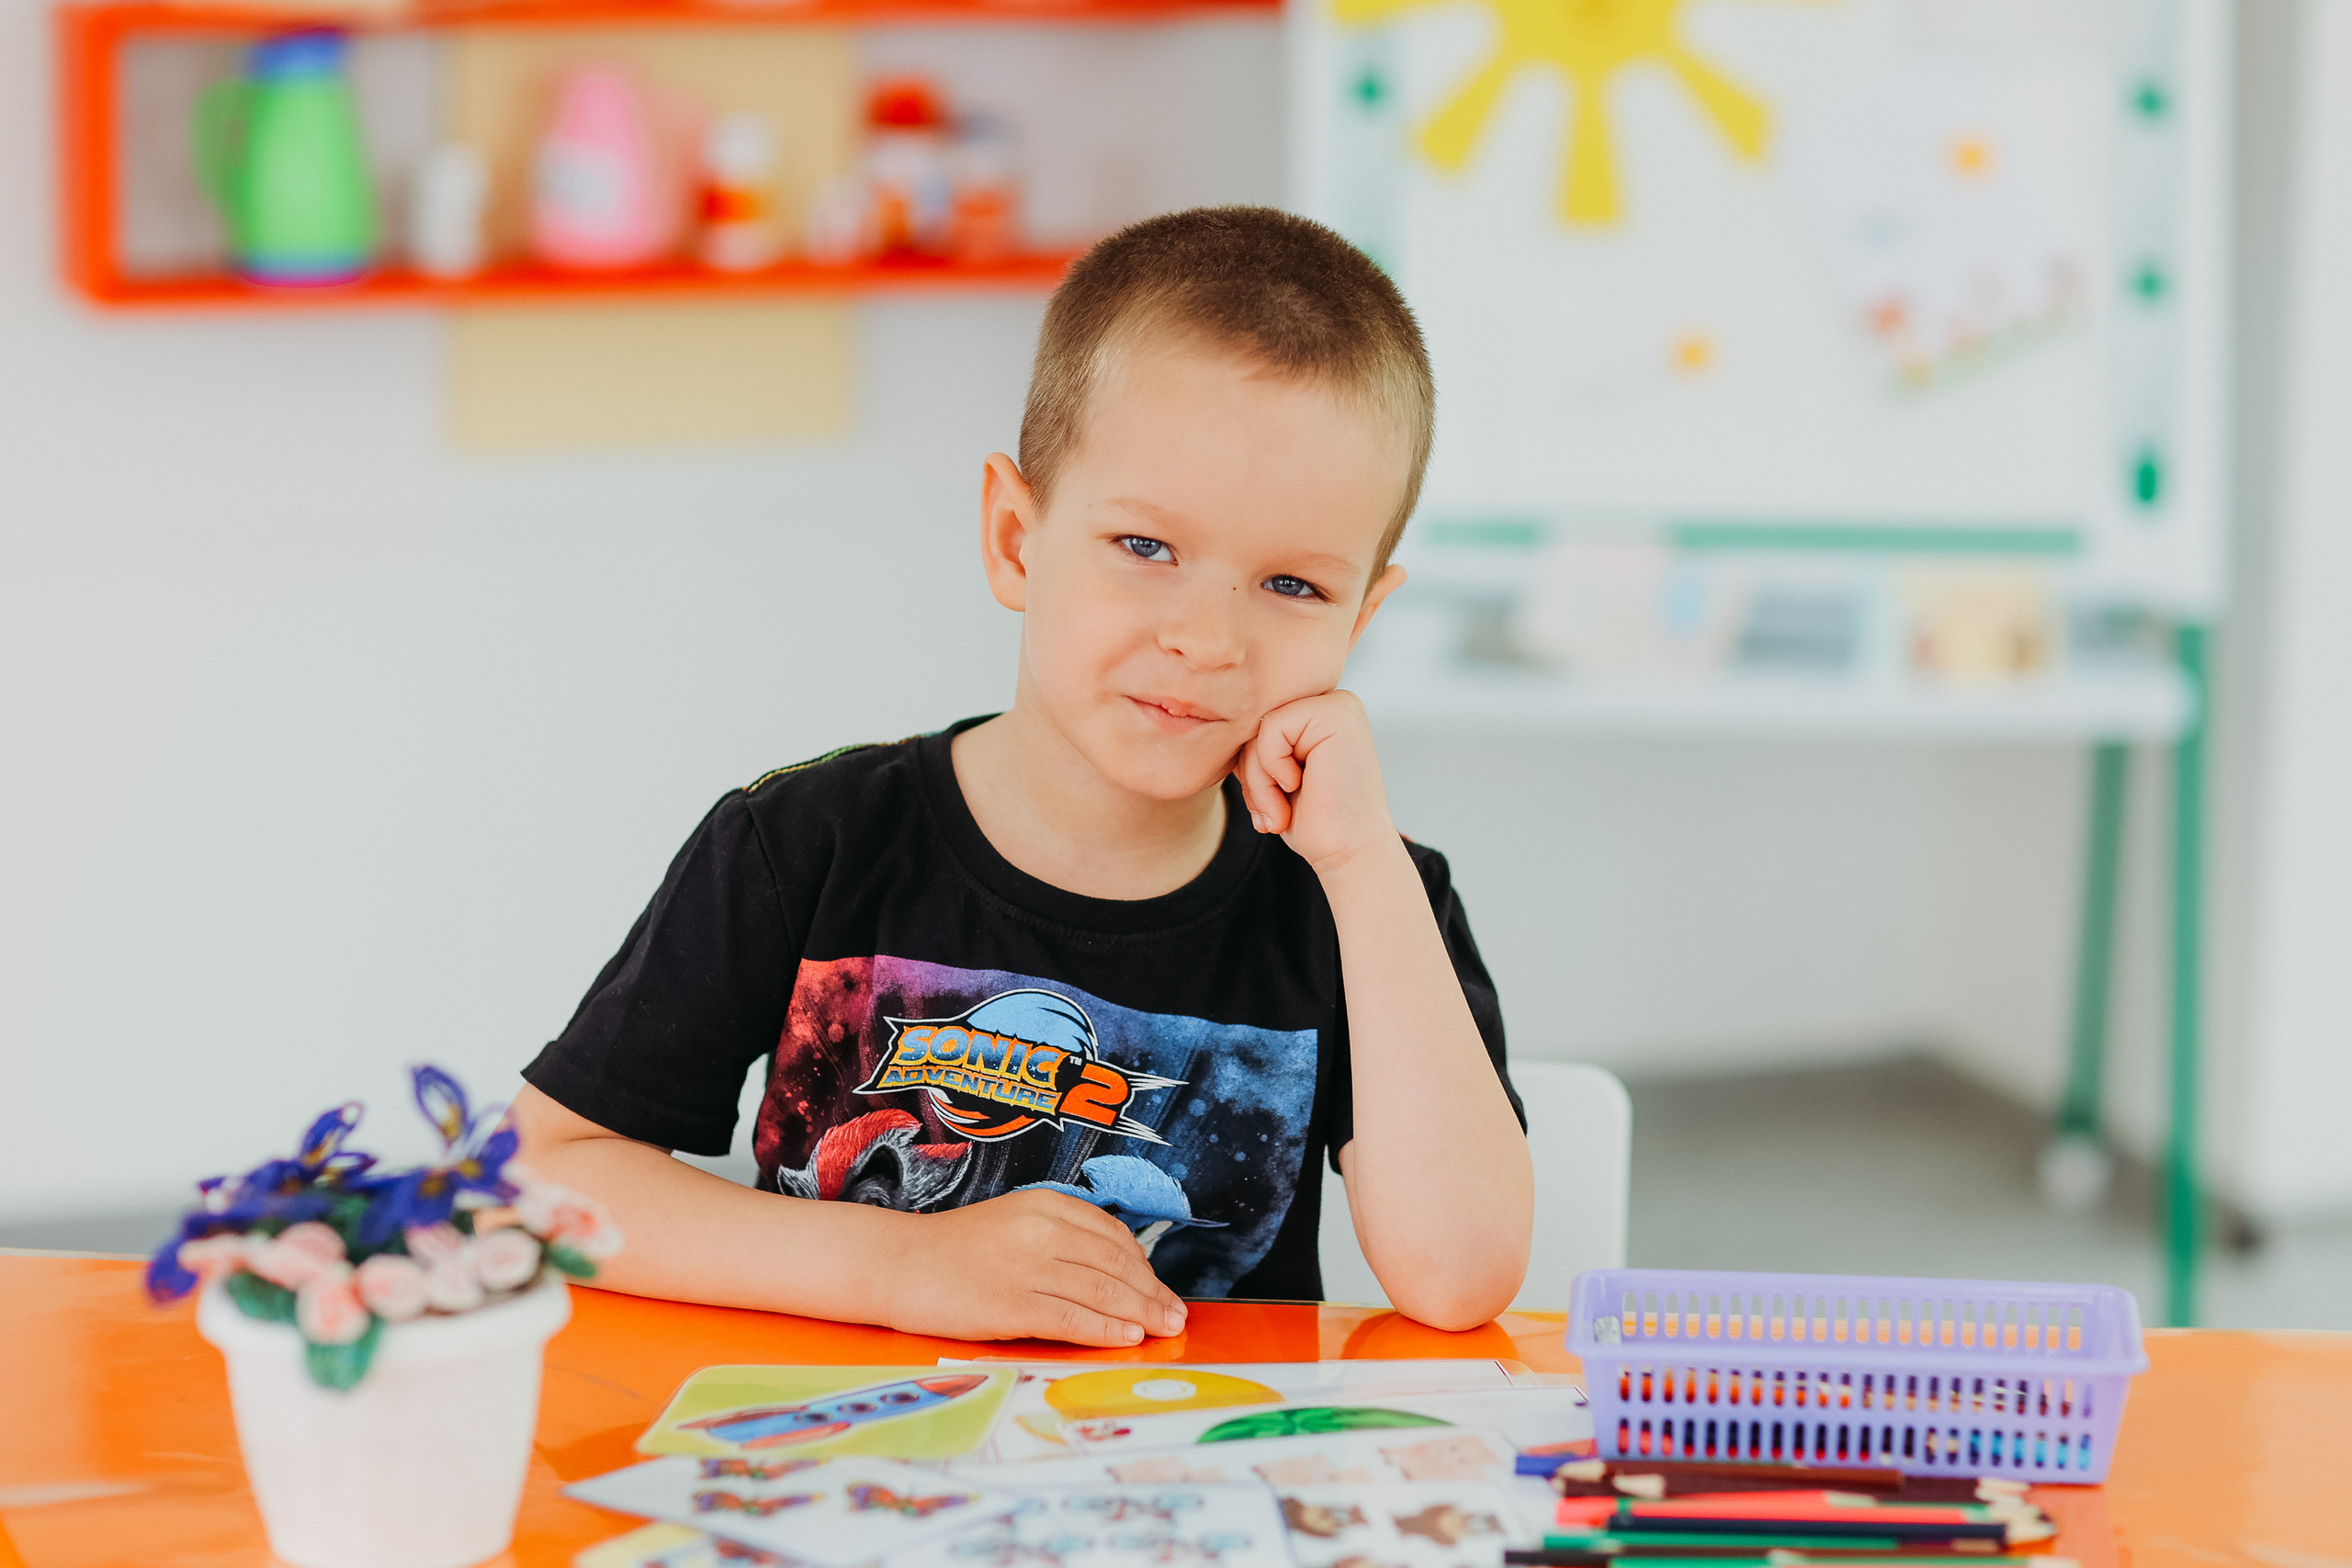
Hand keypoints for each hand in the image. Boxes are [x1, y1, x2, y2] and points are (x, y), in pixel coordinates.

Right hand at [879, 1189, 1188, 1345]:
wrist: (895, 1263)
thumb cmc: (952, 1250)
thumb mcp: (1012, 1224)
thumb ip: (1057, 1239)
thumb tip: (1110, 1275)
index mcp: (1045, 1204)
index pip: (1113, 1236)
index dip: (1144, 1266)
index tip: (1160, 1288)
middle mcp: (1042, 1229)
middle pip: (1116, 1264)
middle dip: (1152, 1293)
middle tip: (1175, 1315)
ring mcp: (1027, 1265)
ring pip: (1101, 1290)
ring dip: (1140, 1313)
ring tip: (1162, 1328)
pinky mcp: (1010, 1302)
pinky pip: (1071, 1317)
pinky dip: (1105, 1328)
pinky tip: (1126, 1337)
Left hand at [1232, 690, 1396, 874]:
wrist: (1347, 854)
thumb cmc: (1314, 821)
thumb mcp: (1274, 774)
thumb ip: (1257, 742)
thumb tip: (1214, 718)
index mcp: (1318, 712)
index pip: (1254, 722)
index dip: (1249, 766)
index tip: (1269, 806)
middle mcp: (1330, 701)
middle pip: (1253, 722)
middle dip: (1251, 774)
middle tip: (1272, 813)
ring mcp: (1336, 704)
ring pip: (1258, 726)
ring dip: (1259, 779)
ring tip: (1281, 810)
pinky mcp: (1336, 713)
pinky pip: (1270, 728)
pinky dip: (1271, 768)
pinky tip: (1297, 786)